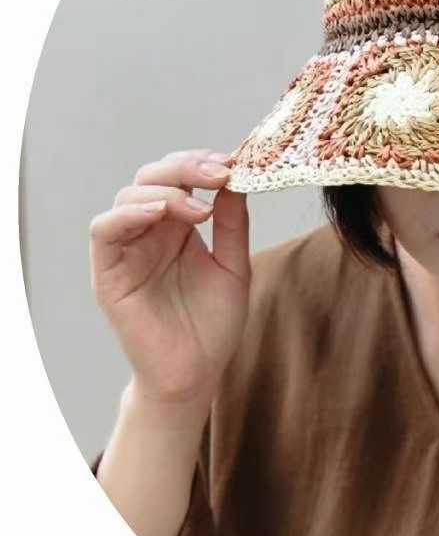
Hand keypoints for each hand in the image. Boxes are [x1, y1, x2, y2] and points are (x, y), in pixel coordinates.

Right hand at [89, 148, 250, 411]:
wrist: (196, 373)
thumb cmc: (213, 324)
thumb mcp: (234, 265)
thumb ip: (232, 223)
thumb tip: (236, 179)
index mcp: (179, 226)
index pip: (181, 177)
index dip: (203, 163)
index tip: (233, 162)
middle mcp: (150, 231)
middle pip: (153, 177)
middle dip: (187, 168)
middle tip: (219, 173)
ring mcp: (127, 249)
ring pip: (129, 196)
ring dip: (165, 191)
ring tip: (200, 208)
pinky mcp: (108, 272)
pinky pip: (105, 230)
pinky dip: (129, 214)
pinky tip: (159, 214)